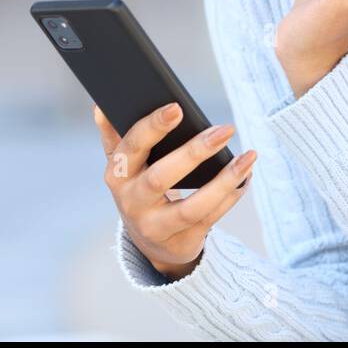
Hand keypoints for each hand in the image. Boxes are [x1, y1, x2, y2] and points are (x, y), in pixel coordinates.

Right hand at [94, 102, 255, 280]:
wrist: (149, 241)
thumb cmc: (140, 187)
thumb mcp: (124, 164)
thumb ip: (113, 135)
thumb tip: (100, 105)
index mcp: (116, 174)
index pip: (132, 147)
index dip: (153, 127)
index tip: (177, 107)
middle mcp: (132, 203)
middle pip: (162, 178)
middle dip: (194, 152)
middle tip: (224, 129)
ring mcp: (156, 227)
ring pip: (193, 206)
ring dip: (224, 181)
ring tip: (248, 157)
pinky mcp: (181, 241)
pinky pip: (210, 218)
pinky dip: (230, 196)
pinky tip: (244, 176)